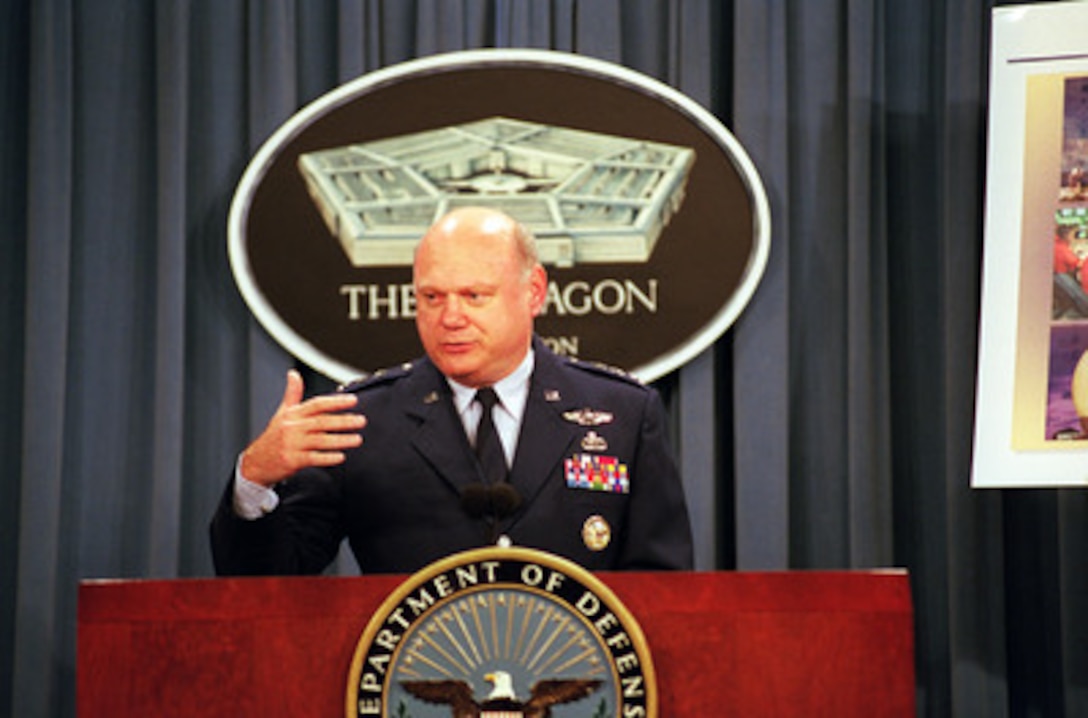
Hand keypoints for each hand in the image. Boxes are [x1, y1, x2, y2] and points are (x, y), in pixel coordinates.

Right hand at [240, 370, 366, 486]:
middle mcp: (292, 428)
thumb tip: (294, 374)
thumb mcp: (282, 413)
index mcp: (293, 415)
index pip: (316, 404)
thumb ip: (292, 394)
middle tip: (361, 420)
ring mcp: (292, 445)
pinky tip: (340, 456)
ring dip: (340, 440)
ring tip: (357, 439)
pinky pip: (313, 458)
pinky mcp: (292, 461)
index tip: (353, 400)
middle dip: (343, 421)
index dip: (335, 401)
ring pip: (320, 440)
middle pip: (321, 422)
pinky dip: (327, 457)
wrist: (256, 462)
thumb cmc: (273, 437)